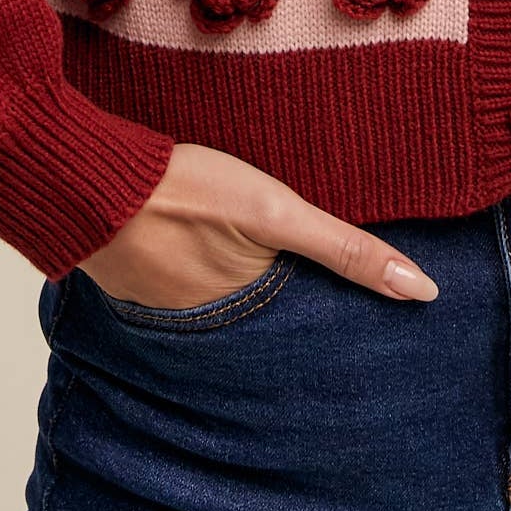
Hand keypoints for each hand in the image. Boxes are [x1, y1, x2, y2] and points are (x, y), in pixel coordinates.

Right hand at [77, 141, 440, 305]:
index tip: (374, 322)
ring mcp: (171, 310)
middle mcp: (211, 330)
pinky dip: (203, 274)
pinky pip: (187, 290)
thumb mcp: (276, 211)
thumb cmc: (185, 190)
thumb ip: (346, 249)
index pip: (308, 331)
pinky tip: (209, 248)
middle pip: (267, 322)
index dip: (337, 321)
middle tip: (319, 289)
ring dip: (244, 290)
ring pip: (226, 306)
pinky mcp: (142, 285)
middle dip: (292, 311)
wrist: (87, 179)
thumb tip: (422, 291)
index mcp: (250, 317)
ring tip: (264, 266)